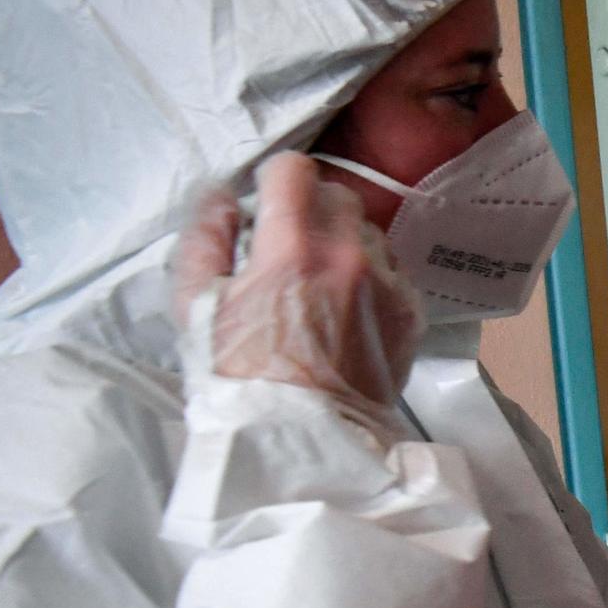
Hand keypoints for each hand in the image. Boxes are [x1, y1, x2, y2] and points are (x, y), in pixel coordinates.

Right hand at [171, 153, 420, 422]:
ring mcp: (388, 283)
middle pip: (337, 195)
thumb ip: (205, 237)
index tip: (264, 206)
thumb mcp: (196, 305)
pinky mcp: (411, 312)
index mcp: (291, 248)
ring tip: (318, 283)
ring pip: (369, 231)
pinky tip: (347, 308)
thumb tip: (220, 195)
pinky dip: (372, 276)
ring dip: (343, 242)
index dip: (273, 182)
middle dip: (309, 209)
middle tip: (287, 245)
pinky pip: (394, 270)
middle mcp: (349, 256)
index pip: (294, 170)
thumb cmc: (238, 376)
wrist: (301, 438)